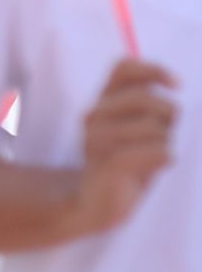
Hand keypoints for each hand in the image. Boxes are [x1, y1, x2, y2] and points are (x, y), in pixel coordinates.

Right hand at [69, 58, 177, 238]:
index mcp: (103, 102)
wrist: (93, 203)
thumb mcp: (135, 128)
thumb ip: (147, 105)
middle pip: (148, 100)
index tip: (176, 86)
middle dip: (168, 119)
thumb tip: (174, 87)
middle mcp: (95, 116)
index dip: (154, 71)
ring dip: (165, 144)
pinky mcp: (109, 163)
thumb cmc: (124, 163)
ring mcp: (97, 140)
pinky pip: (157, 151)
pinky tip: (156, 168)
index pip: (124, 68)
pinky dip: (166, 159)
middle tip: (161, 139)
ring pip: (155, 129)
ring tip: (151, 159)